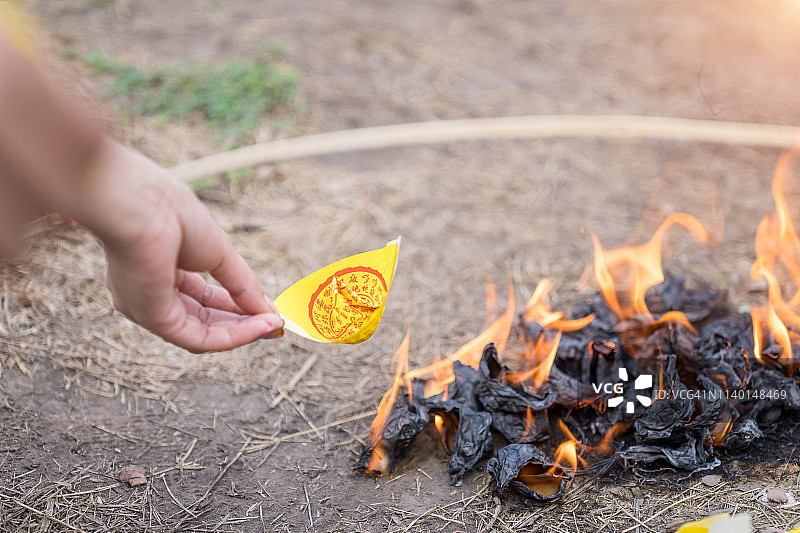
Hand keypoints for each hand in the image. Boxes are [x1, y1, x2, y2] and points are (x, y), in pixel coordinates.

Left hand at [80, 141, 283, 352]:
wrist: (140, 202)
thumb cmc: (170, 212)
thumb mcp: (218, 251)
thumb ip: (243, 284)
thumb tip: (269, 311)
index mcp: (161, 270)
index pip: (205, 299)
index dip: (239, 305)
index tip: (269, 309)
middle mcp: (150, 294)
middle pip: (205, 320)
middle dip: (244, 323)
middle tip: (276, 323)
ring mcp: (149, 308)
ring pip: (203, 333)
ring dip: (243, 331)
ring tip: (274, 324)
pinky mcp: (154, 318)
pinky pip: (199, 337)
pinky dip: (233, 336)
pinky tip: (260, 325)